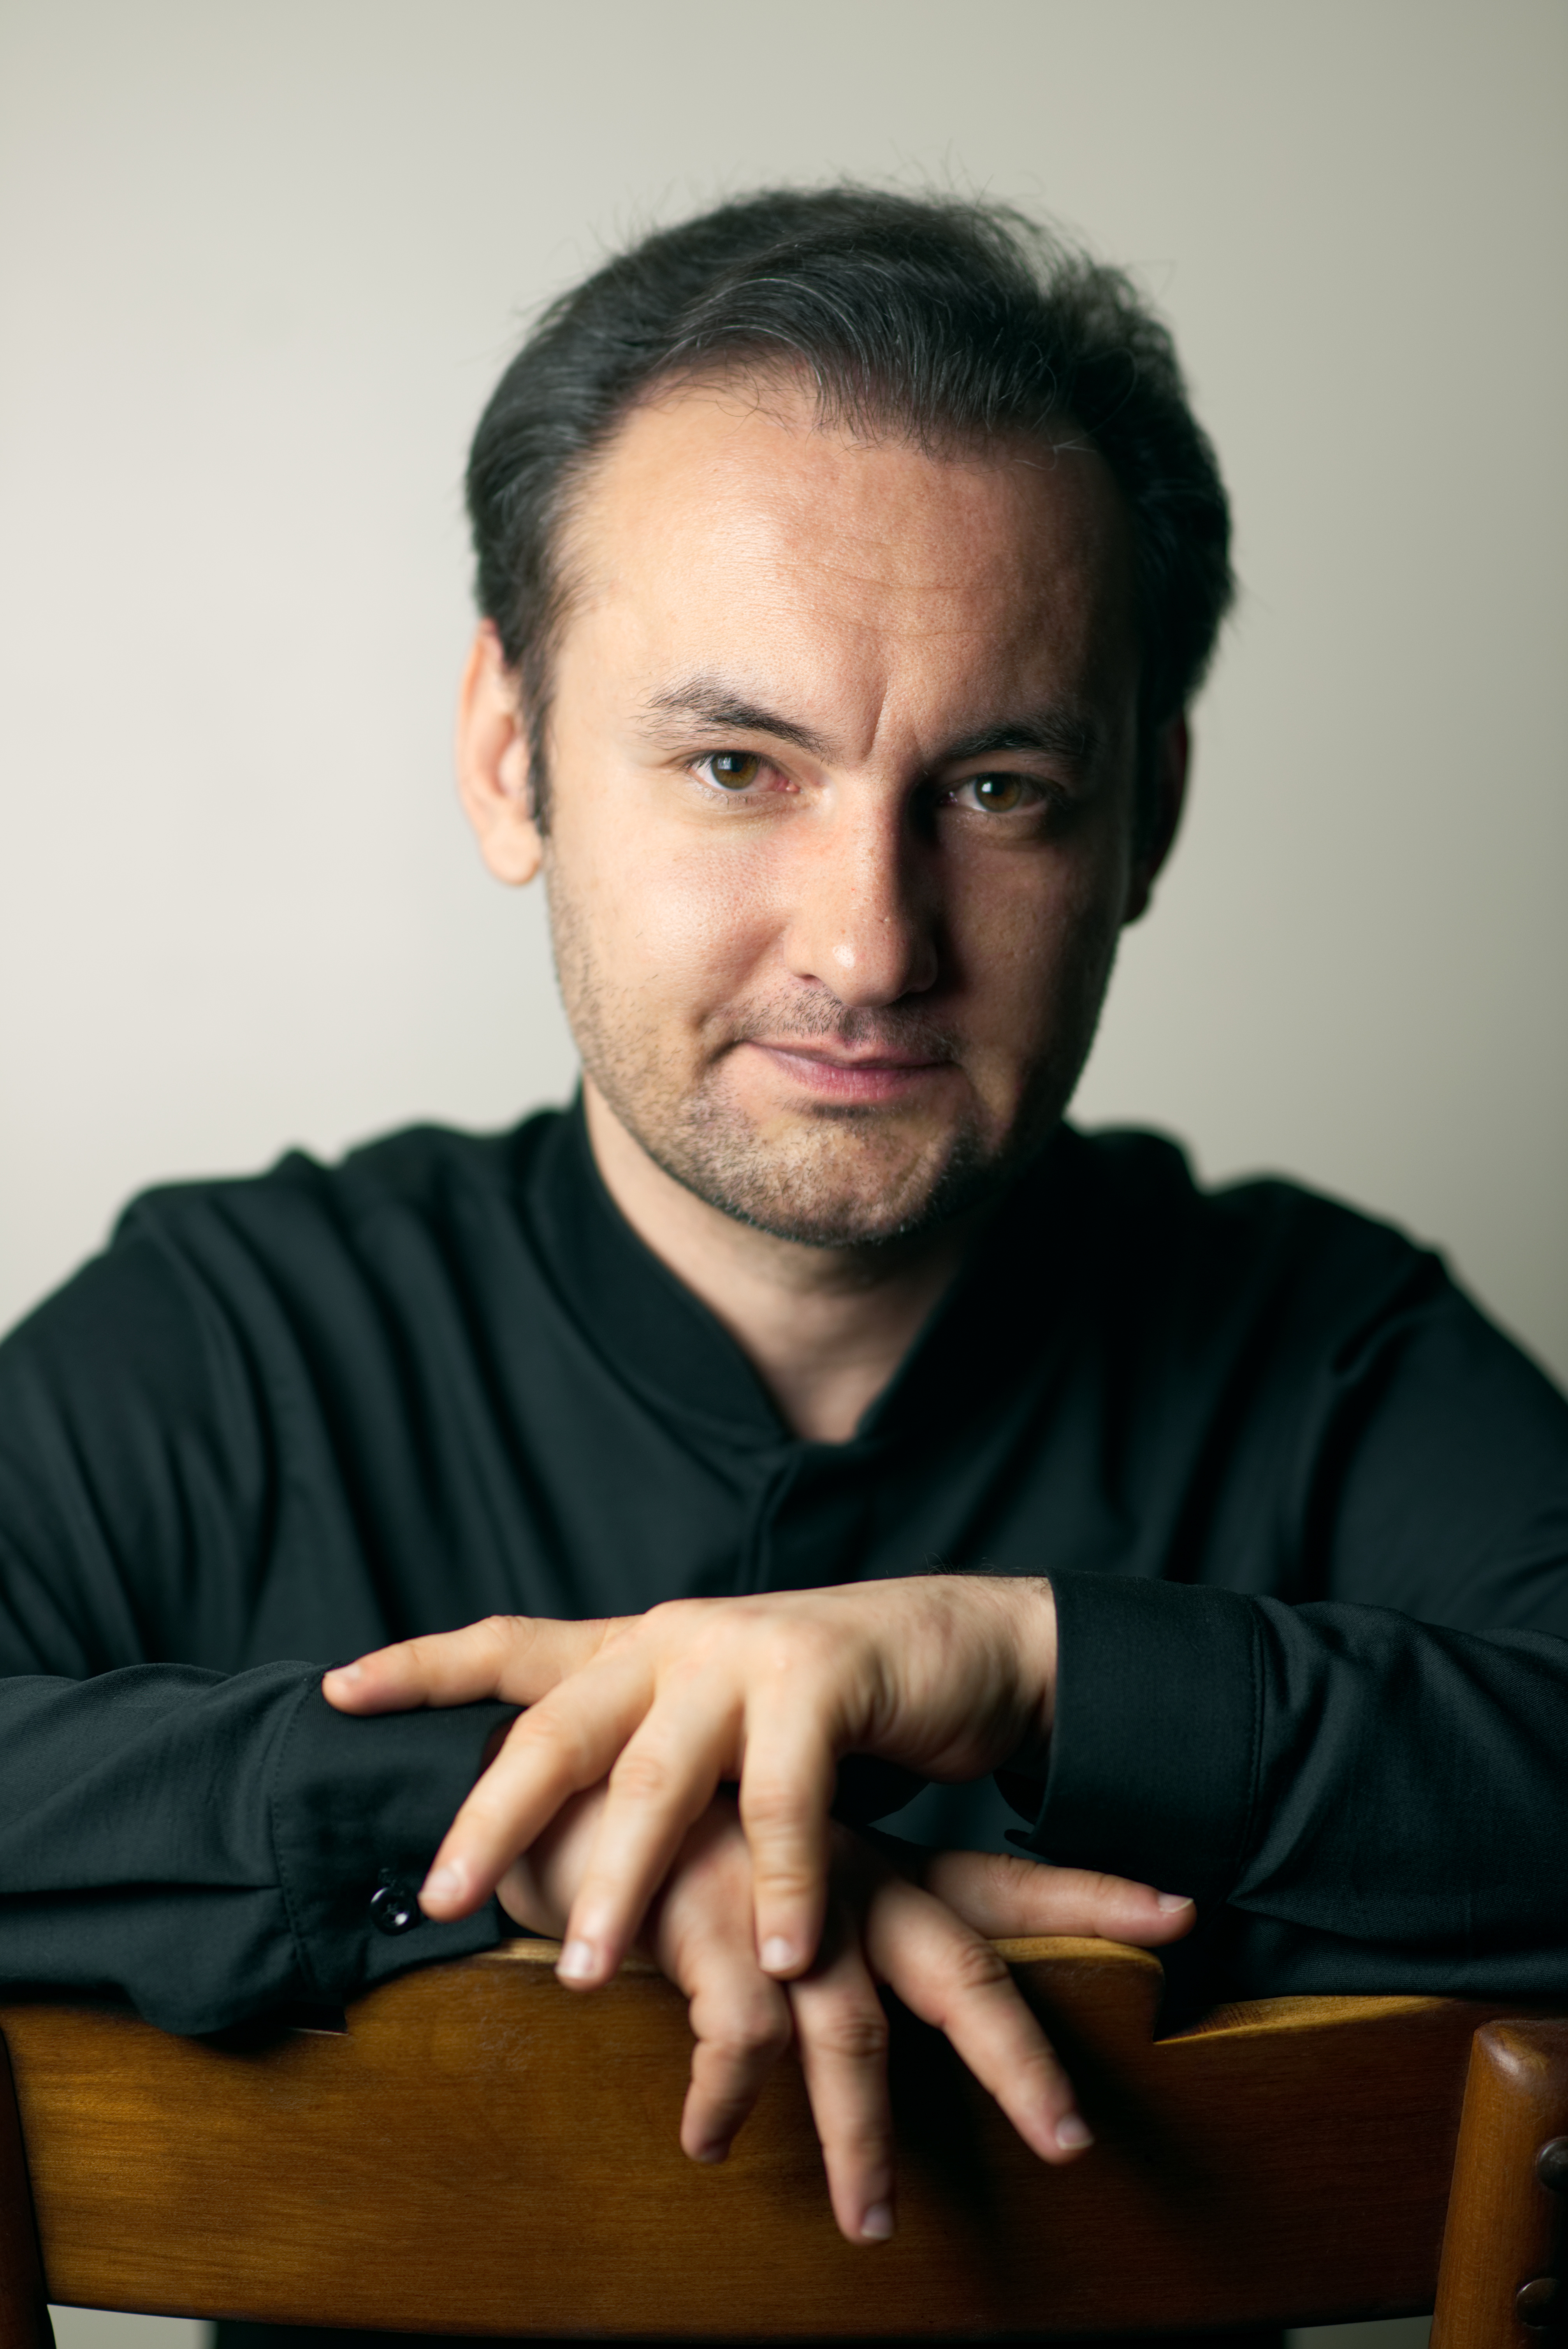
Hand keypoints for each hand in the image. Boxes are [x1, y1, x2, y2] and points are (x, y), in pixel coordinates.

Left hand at [324, 1577, 1064, 1984]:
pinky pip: (788, 1796)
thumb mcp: (713, 1729)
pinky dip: (779, 1883)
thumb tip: (539, 1847)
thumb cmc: (822, 1709)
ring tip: (589, 1975)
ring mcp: (745, 1652)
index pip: (511, 1645)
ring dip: (625, 1883)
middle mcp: (673, 1638)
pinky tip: (777, 1957)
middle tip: (437, 1901)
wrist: (959, 1647)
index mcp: (636, 1647)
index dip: (422, 1665)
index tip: (333, 1691)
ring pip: (659, 1776)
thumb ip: (638, 1768)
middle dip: (492, 1818)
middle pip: (557, 1728)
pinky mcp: (823, 1679)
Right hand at [501, 1784, 1194, 2245]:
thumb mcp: (754, 1881)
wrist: (549, 1779)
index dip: (1089, 1895)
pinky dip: (727, 2099)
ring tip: (874, 2225)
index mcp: (863, 1863)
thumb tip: (850, 2023)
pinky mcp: (705, 1923)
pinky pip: (740, 2037)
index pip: (996, 1880)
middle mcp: (839, 1877)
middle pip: (958, 1968)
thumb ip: (809, 1938)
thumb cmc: (664, 1844)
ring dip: (861, 2140)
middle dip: (1018, 2058)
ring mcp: (777, 1901)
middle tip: (1071, 2141)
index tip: (1185, 1914)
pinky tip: (709, 2141)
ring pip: (852, 2034)